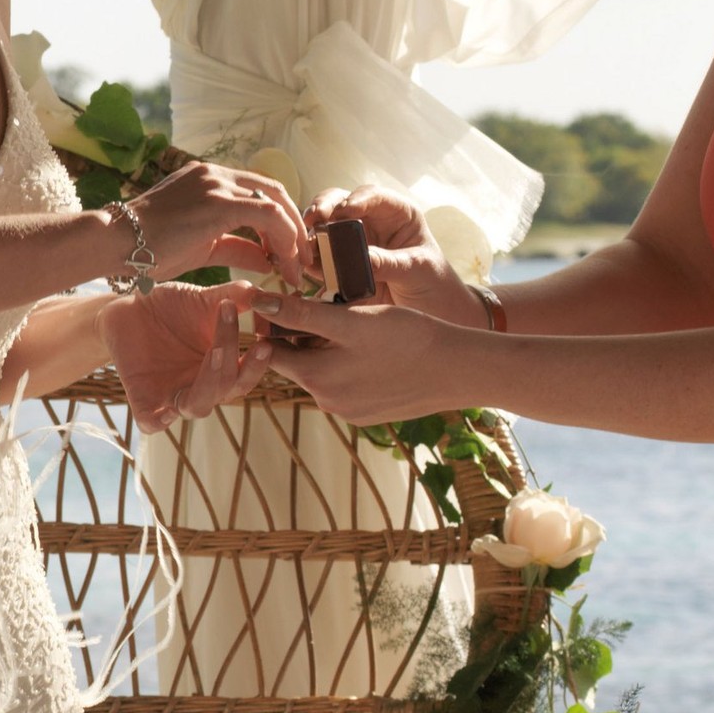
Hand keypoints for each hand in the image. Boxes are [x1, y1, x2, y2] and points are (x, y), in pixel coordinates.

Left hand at [101, 281, 271, 428]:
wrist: (129, 307)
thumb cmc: (172, 306)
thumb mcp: (205, 299)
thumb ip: (235, 297)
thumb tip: (265, 296)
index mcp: (222, 370)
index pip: (246, 376)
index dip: (257, 364)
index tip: (265, 342)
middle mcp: (201, 388)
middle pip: (226, 388)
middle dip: (234, 361)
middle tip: (241, 335)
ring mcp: (173, 397)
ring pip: (198, 407)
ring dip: (210, 382)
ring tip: (216, 351)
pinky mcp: (144, 403)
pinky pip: (153, 423)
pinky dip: (161, 421)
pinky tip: (168, 410)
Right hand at [127, 158, 308, 280]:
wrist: (116, 240)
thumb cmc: (149, 246)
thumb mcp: (202, 246)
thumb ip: (236, 247)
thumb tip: (266, 259)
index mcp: (210, 178)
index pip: (259, 191)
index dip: (281, 221)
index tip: (288, 252)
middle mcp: (216, 173)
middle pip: (274, 192)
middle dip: (295, 227)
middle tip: (302, 261)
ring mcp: (218, 183)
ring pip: (275, 202)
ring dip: (292, 237)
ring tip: (295, 268)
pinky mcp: (219, 201)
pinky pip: (268, 215)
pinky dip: (283, 239)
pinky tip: (282, 264)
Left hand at [250, 295, 477, 423]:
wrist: (457, 370)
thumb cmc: (406, 337)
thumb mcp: (351, 320)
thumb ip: (301, 315)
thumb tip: (256, 303)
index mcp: (315, 379)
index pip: (270, 351)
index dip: (269, 324)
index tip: (277, 299)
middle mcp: (327, 402)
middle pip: (297, 362)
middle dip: (300, 335)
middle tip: (321, 305)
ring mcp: (350, 411)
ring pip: (323, 372)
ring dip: (326, 348)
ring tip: (351, 322)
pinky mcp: (370, 413)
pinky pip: (346, 384)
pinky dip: (349, 364)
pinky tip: (372, 347)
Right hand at [309, 188, 480, 324]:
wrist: (431, 316)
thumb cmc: (434, 285)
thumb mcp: (416, 271)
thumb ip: (388, 262)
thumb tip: (360, 258)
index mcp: (397, 214)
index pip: (374, 196)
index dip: (357, 199)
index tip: (344, 210)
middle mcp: (371, 222)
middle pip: (340, 203)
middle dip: (324, 208)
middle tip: (313, 219)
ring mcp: (352, 242)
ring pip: (324, 228)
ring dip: (312, 234)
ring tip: (304, 245)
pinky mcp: (339, 265)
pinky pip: (319, 257)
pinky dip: (308, 259)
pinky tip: (303, 265)